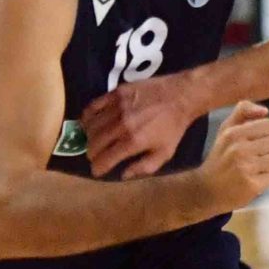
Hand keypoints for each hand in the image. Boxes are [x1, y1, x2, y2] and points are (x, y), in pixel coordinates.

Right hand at [83, 73, 205, 178]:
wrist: (180, 97)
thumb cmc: (173, 127)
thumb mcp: (165, 153)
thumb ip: (144, 167)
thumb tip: (123, 175)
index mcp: (133, 142)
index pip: (105, 159)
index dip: (97, 168)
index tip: (96, 170)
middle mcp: (122, 125)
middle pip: (94, 143)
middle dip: (92, 153)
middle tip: (95, 156)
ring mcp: (117, 107)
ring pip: (91, 126)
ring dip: (88, 136)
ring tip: (92, 140)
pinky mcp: (116, 93)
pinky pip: (93, 106)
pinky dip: (87, 116)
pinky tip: (89, 122)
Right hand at [200, 102, 268, 210]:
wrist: (206, 190)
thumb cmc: (221, 157)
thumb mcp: (226, 130)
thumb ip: (243, 111)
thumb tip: (265, 111)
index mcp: (233, 134)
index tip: (259, 140)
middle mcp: (239, 150)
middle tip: (261, 155)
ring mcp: (246, 169)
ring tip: (262, 166)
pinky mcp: (253, 186)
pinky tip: (261, 177)